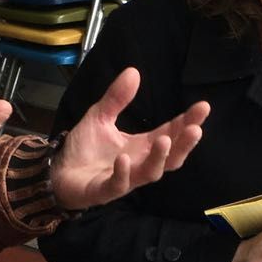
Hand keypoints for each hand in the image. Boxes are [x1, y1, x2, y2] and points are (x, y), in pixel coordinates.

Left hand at [50, 67, 208, 210]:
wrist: (57, 173)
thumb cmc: (84, 149)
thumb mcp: (100, 116)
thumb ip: (117, 98)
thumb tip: (134, 71)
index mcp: (142, 146)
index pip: (171, 133)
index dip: (187, 121)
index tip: (203, 107)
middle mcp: (139, 163)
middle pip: (170, 158)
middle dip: (184, 144)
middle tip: (196, 129)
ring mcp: (125, 179)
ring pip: (150, 173)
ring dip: (159, 157)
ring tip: (164, 140)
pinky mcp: (105, 190)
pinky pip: (118, 185)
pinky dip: (123, 172)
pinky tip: (124, 159)